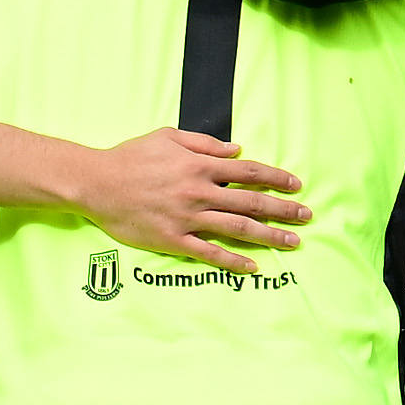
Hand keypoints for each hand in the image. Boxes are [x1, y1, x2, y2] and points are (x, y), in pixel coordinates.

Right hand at [74, 128, 315, 271]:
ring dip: (269, 236)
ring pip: (237, 228)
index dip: (276, 178)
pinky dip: (233, 261)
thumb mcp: (168, 137)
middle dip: (283, 210)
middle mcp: (199, 192)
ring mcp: (188, 218)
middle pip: (251, 202)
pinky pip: (209, 253)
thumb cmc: (131, 156)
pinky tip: (252, 267)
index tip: (296, 185)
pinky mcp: (174, 240)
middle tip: (307, 216)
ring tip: (293, 243)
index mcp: (200, 166)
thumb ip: (205, 144)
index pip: (249, 172)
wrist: (97, 183)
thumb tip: (237, 150)